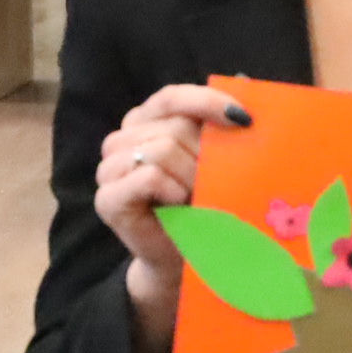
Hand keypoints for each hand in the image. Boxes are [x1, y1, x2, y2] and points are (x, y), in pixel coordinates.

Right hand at [93, 84, 252, 334]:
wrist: (184, 255)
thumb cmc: (200, 205)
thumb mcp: (212, 161)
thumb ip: (217, 128)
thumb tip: (244, 98)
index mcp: (145, 122)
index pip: (172, 97)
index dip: (207, 101)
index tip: (244, 119)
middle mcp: (122, 139)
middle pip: (173, 127)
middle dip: (203, 155)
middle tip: (212, 182)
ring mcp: (109, 169)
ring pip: (162, 149)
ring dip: (189, 176)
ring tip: (194, 197)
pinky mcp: (107, 198)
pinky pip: (148, 176)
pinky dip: (172, 189)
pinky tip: (178, 203)